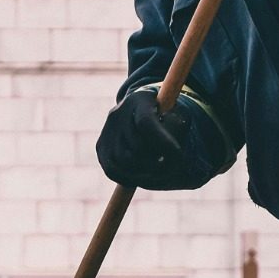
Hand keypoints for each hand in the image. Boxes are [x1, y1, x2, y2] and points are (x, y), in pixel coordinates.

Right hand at [96, 89, 225, 189]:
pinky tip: (143, 175)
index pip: (146, 123)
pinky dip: (130, 177)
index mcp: (139, 100)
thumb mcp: (178, 115)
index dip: (162, 142)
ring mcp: (107, 131)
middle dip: (156, 161)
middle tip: (170, 166)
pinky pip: (113, 171)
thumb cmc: (166, 116)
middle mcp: (118, 113)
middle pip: (136, 146)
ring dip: (144, 171)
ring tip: (158, 169)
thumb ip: (177, 128)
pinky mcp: (101, 147)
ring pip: (125, 161)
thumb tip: (172, 153)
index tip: (178, 155)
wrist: (142, 112)